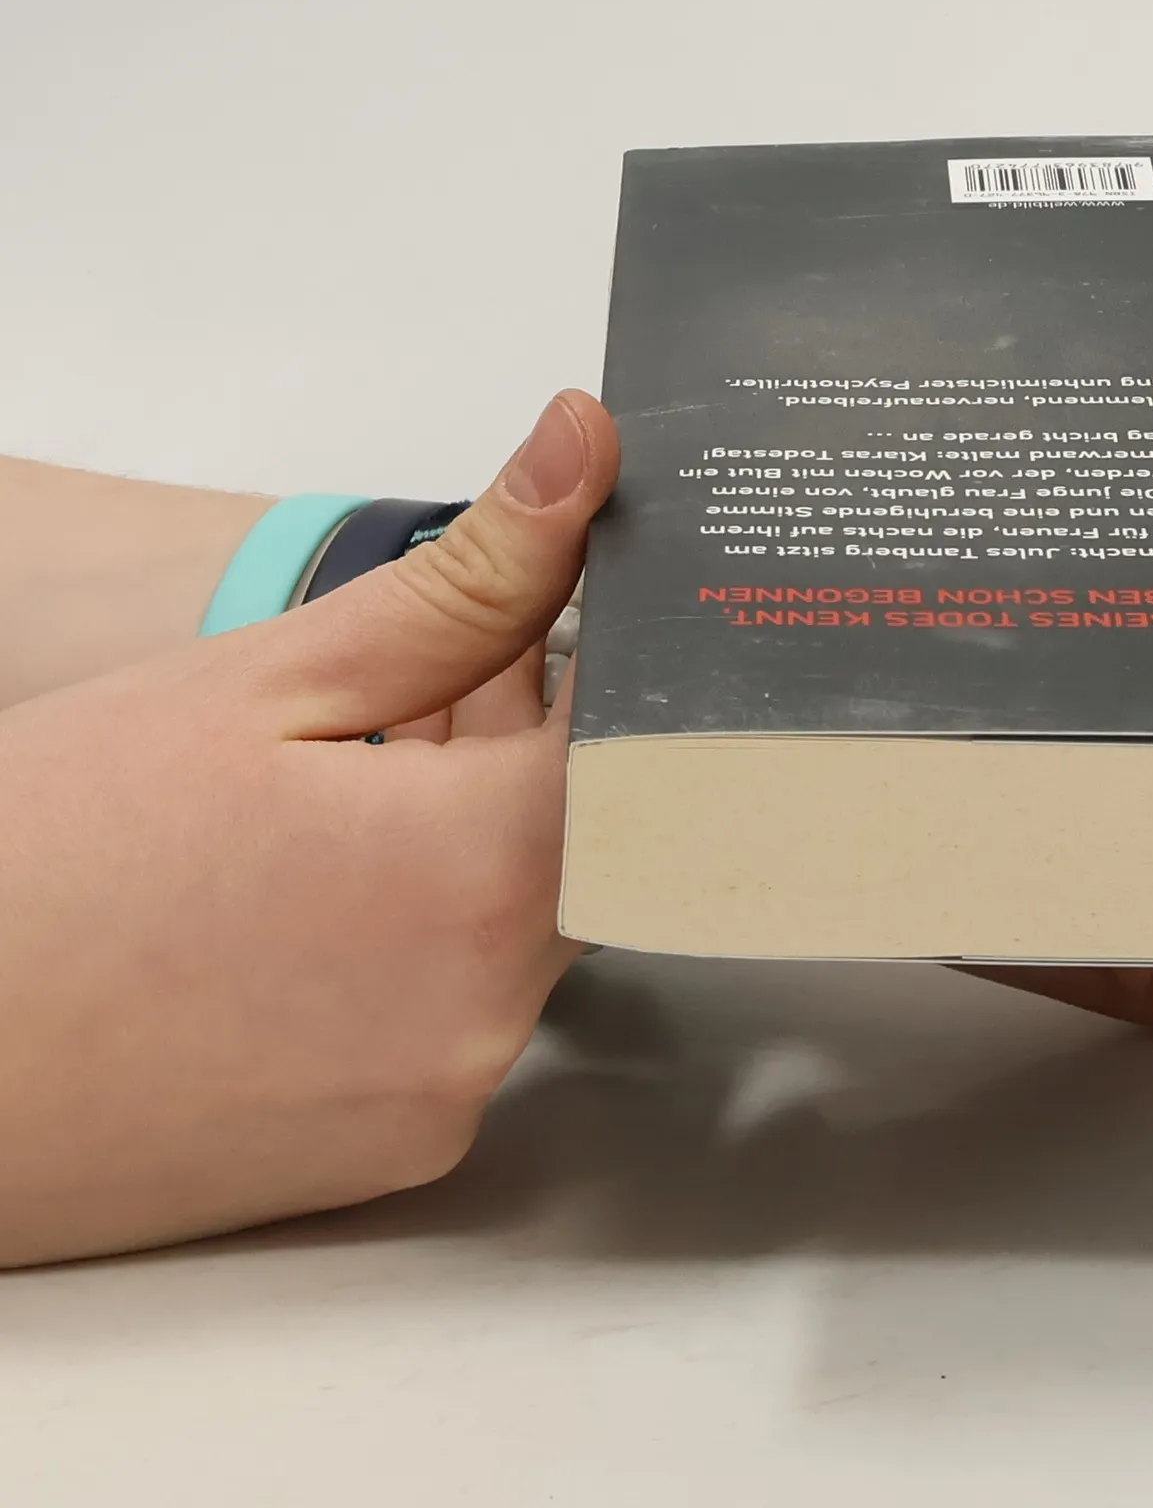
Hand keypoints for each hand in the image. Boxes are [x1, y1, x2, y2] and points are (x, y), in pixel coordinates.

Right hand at [0, 392, 617, 1267]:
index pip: (646, 738)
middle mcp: (491, 1009)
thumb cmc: (48, 866)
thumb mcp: (266, 681)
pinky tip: (321, 890)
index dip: (612, 662)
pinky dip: (430, 932)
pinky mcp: (397, 1147)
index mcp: (480, 878)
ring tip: (339, 788)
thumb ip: (467, 579)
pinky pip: (464, 1005)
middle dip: (524, 744)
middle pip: (587, 830)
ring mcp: (445, 1093)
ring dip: (473, 834)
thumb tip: (583, 452)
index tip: (568, 621)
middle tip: (414, 695)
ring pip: (527, 916)